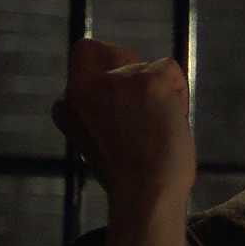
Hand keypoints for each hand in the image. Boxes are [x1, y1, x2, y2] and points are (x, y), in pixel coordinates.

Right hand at [51, 38, 195, 208]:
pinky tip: (173, 119)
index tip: (125, 87)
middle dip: (137, 71)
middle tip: (151, 106)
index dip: (110, 65)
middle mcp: (83, 86)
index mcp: (66, 104)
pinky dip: (178, 90)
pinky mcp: (146, 80)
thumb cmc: (130, 177)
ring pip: (147, 66)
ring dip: (161, 92)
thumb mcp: (99, 140)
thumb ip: (102, 111)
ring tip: (160, 128)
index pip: (84, 54)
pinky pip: (169, 68)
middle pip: (115, 52)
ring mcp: (114, 81)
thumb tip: (128, 94)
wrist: (146, 193)